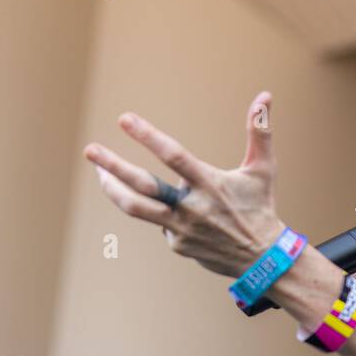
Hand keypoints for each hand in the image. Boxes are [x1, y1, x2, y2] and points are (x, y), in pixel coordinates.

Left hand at [84, 93, 282, 276]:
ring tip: (100, 173)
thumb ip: (260, 131)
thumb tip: (265, 96)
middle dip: (113, 166)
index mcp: (209, 183)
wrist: (263, 259)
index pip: (173, 156)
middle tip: (90, 150)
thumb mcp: (263, 169)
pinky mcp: (177, 244)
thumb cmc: (261, 208)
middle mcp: (191, 207)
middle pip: (143, 186)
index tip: (124, 120)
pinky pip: (160, 222)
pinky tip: (168, 208)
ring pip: (137, 208)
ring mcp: (181, 228)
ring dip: (113, 189)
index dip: (147, 137)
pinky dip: (159, 211)